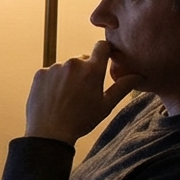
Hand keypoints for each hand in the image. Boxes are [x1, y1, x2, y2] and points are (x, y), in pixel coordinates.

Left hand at [25, 41, 143, 145]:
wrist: (50, 132)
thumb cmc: (80, 121)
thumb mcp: (106, 105)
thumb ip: (123, 87)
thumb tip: (139, 76)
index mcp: (92, 70)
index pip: (102, 46)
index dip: (105, 50)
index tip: (105, 58)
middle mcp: (73, 63)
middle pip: (83, 59)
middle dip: (85, 70)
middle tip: (83, 91)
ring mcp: (54, 67)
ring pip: (66, 67)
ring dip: (68, 76)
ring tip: (67, 97)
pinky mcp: (40, 73)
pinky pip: (51, 73)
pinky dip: (53, 81)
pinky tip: (54, 97)